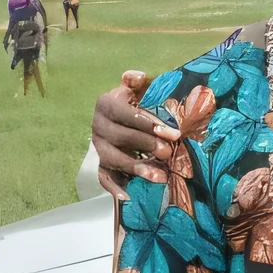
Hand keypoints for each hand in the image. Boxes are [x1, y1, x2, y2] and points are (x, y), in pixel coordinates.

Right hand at [92, 71, 176, 194]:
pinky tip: (129, 196)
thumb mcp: (136, 88)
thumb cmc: (134, 101)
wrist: (119, 117)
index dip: (148, 123)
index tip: (173, 133)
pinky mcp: (101, 163)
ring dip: (136, 168)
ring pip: (112, 159)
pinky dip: (114, 187)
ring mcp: (99, 146)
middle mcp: (98, 126)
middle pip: (120, 137)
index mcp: (106, 104)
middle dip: (146, 145)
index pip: (126, 114)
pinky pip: (104, 177)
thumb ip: (137, 81)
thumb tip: (138, 76)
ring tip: (160, 176)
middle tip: (168, 152)